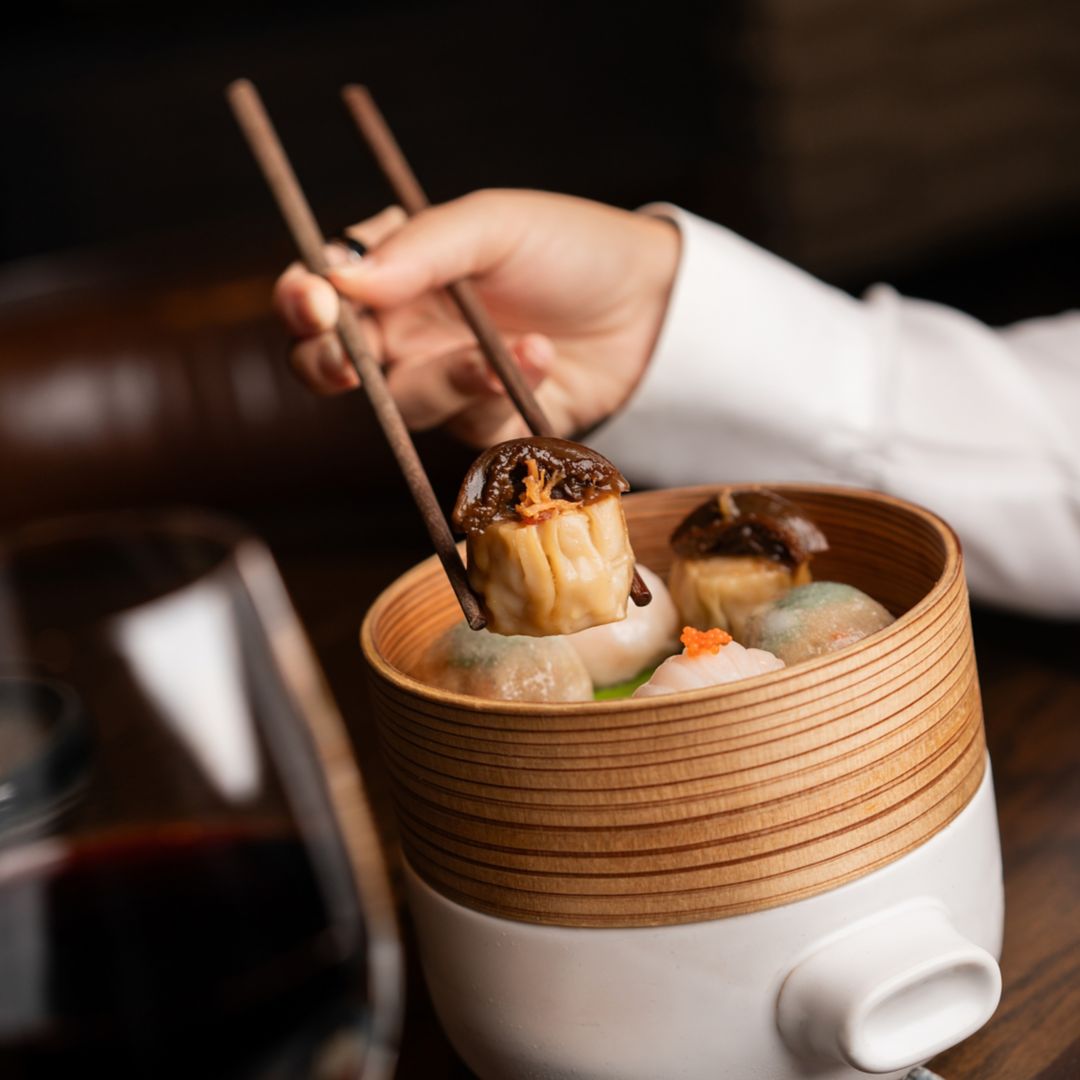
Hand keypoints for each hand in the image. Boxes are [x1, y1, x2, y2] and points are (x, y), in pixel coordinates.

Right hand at [273, 189, 678, 445]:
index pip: (323, 290)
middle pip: (333, 364)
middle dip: (333, 364)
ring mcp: (445, 381)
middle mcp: (410, 329)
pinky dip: (505, 392)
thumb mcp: (497, 224)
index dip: (305, 301)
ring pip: (405, 402)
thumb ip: (420, 248)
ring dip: (452, 377)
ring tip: (518, 346)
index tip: (318, 302)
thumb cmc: (572, 249)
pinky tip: (545, 358)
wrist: (651, 309)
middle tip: (353, 362)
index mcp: (398, 269)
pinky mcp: (484, 423)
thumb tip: (343, 278)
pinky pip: (469, 425)